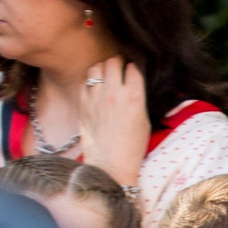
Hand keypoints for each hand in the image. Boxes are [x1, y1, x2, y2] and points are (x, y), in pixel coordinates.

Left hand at [80, 57, 151, 188]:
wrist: (111, 164)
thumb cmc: (132, 147)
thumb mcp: (145, 121)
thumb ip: (138, 99)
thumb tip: (134, 87)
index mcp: (134, 97)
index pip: (133, 68)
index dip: (134, 68)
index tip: (134, 72)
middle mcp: (114, 93)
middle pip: (113, 62)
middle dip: (117, 63)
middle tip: (119, 69)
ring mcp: (96, 98)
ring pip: (96, 68)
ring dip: (102, 70)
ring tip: (105, 77)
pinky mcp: (83, 105)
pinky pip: (84, 83)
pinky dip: (90, 83)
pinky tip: (95, 91)